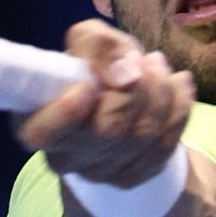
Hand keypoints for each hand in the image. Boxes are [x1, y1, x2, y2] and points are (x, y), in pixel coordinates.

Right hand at [16, 20, 196, 188]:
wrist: (118, 96)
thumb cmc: (93, 66)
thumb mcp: (89, 40)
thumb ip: (97, 44)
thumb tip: (125, 73)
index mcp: (36, 123)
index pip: (42, 134)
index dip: (67, 113)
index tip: (87, 85)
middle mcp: (64, 157)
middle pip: (108, 131)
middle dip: (135, 89)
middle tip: (142, 59)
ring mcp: (99, 173)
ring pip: (142, 136)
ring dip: (160, 92)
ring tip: (157, 65)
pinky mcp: (133, 177)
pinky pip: (166, 144)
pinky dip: (179, 107)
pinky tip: (178, 84)